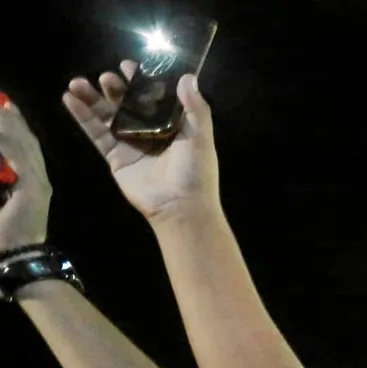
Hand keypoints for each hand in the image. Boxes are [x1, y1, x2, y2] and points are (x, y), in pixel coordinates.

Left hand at [0, 94, 51, 249]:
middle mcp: (38, 180)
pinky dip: (6, 142)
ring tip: (0, 109)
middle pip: (26, 141)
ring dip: (8, 126)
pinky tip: (0, 128)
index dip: (14, 125)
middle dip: (11, 120)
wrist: (15, 259)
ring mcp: (39, 184)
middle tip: (2, 102)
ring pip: (24, 145)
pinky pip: (20, 158)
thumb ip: (0, 182)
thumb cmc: (1, 237)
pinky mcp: (35, 189)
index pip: (23, 147)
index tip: (5, 108)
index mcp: (29, 184)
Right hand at [63, 64, 217, 221]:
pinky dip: (82, 117)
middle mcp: (151, 132)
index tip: (128, 66)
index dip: (141, 81)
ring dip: (92, 99)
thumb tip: (187, 76)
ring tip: (77, 82)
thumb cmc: (195, 171)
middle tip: (106, 77)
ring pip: (108, 116)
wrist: (180, 207)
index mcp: (173, 125)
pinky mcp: (116, 157)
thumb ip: (195, 107)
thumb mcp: (200, 136)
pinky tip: (70, 100)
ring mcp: (131, 144)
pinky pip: (97, 134)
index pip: (154, 97)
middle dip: (115, 89)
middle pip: (128, 104)